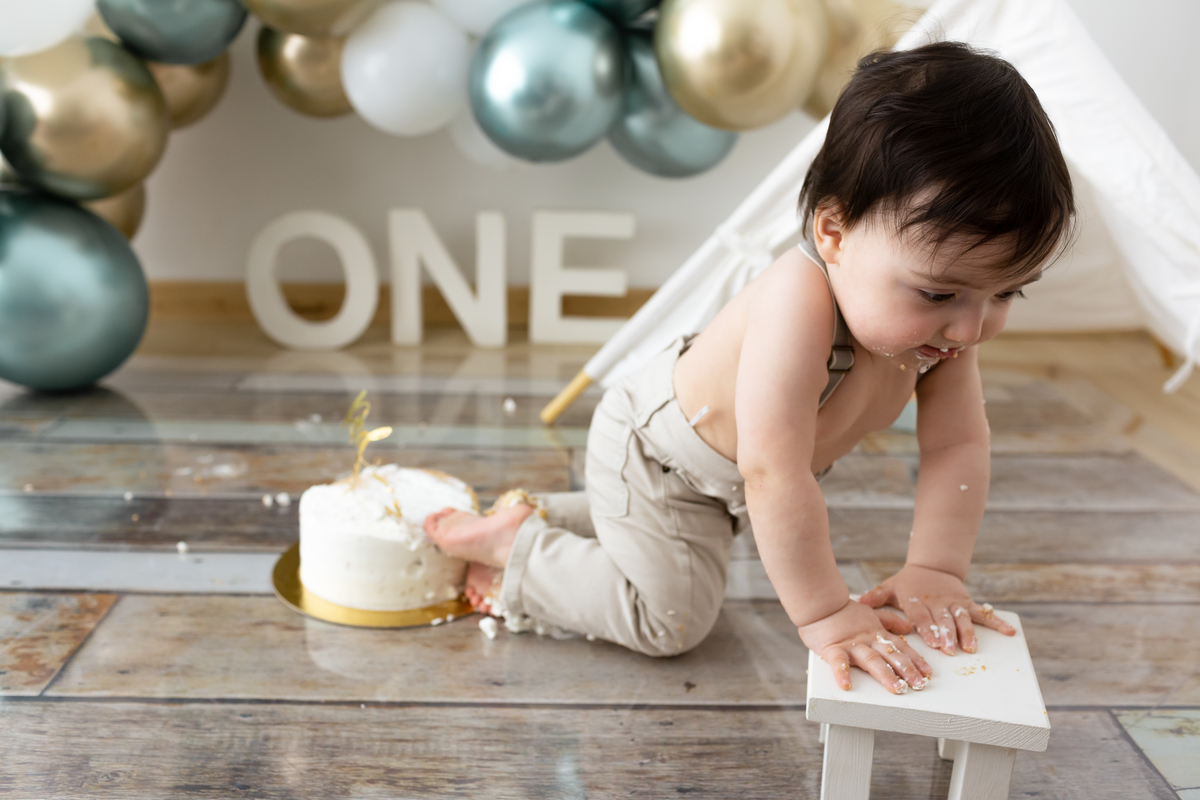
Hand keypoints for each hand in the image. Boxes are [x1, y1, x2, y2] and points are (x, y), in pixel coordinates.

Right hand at [798, 599, 932, 693]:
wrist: (820, 602)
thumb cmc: (842, 610)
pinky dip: (841, 673)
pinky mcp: (833, 648)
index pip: (900, 648)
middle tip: (920, 685)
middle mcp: (867, 640)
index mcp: (876, 634)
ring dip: (885, 675)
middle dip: (907, 671)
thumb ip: (889, 620)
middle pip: (891, 656)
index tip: (928, 673)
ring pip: (871, 660)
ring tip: (896, 688)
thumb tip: (907, 627)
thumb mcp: (871, 612)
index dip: (915, 660)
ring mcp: (851, 645)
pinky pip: (837, 662)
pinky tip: (846, 685)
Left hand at [859, 564, 1015, 655]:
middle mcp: (937, 602)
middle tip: (952, 650)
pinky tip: (1010, 632)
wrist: (932, 566)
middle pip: (943, 620)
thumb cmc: (907, 582)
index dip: (927, 628)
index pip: (922, 616)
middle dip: (947, 635)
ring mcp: (954, 603)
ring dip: (967, 633)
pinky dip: (997, 622)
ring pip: (962, 618)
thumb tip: (859, 602)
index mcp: (917, 600)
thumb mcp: (889, 587)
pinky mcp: (967, 603)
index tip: (932, 642)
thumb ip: (876, 597)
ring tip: (972, 648)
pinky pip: (982, 614)